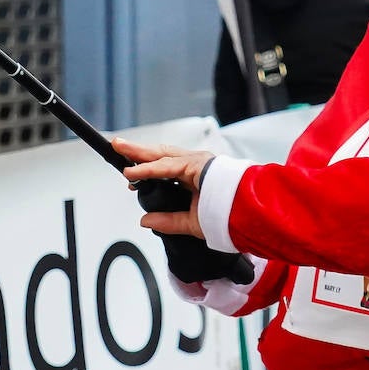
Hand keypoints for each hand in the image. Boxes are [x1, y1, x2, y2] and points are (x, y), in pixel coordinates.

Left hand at [115, 139, 251, 284]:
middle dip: (138, 151)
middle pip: (160, 155)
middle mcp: (196, 165)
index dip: (145, 171)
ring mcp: (198, 162)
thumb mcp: (191, 223)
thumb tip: (145, 221)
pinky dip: (149, 168)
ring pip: (162, 154)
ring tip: (120, 150)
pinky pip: (169, 166)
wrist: (251, 215)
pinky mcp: (199, 164)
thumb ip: (168, 221)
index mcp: (196, 176)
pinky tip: (134, 172)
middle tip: (117, 146)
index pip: (165, 169)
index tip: (130, 178)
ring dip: (140, 152)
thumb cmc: (229, 216)